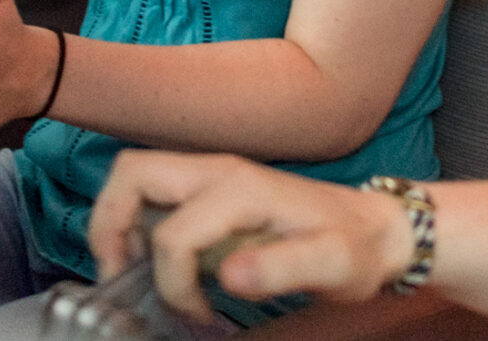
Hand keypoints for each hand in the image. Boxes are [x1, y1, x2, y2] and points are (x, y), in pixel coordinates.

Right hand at [93, 150, 412, 319]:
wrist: (378, 228)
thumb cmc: (356, 247)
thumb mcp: (333, 265)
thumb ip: (284, 269)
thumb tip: (228, 276)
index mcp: (242, 187)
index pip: (173, 235)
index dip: (172, 285)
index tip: (196, 316)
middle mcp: (220, 170)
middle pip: (132, 174)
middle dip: (109, 227)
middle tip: (120, 278)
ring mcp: (214, 176)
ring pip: (136, 179)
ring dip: (119, 224)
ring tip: (132, 274)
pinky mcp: (213, 190)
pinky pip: (154, 195)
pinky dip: (139, 227)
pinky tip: (161, 267)